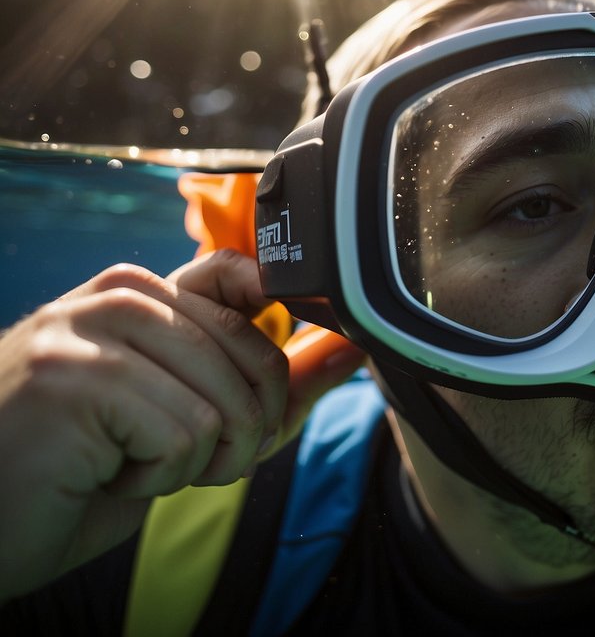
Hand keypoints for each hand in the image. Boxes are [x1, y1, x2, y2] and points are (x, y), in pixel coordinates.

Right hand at [0, 250, 289, 600]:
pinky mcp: (73, 379)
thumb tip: (354, 345)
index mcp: (142, 292)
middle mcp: (117, 295)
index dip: (264, 354)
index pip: (243, 282)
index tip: (241, 398)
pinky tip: (100, 473)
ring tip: (128, 462)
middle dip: (238, 433)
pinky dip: (154, 478)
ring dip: (192, 461)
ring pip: (222, 403)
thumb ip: (266, 381)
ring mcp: (89, 330)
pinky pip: (183, 436)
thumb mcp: (187, 418)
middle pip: (252, 354)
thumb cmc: (80, 473)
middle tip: (174, 457)